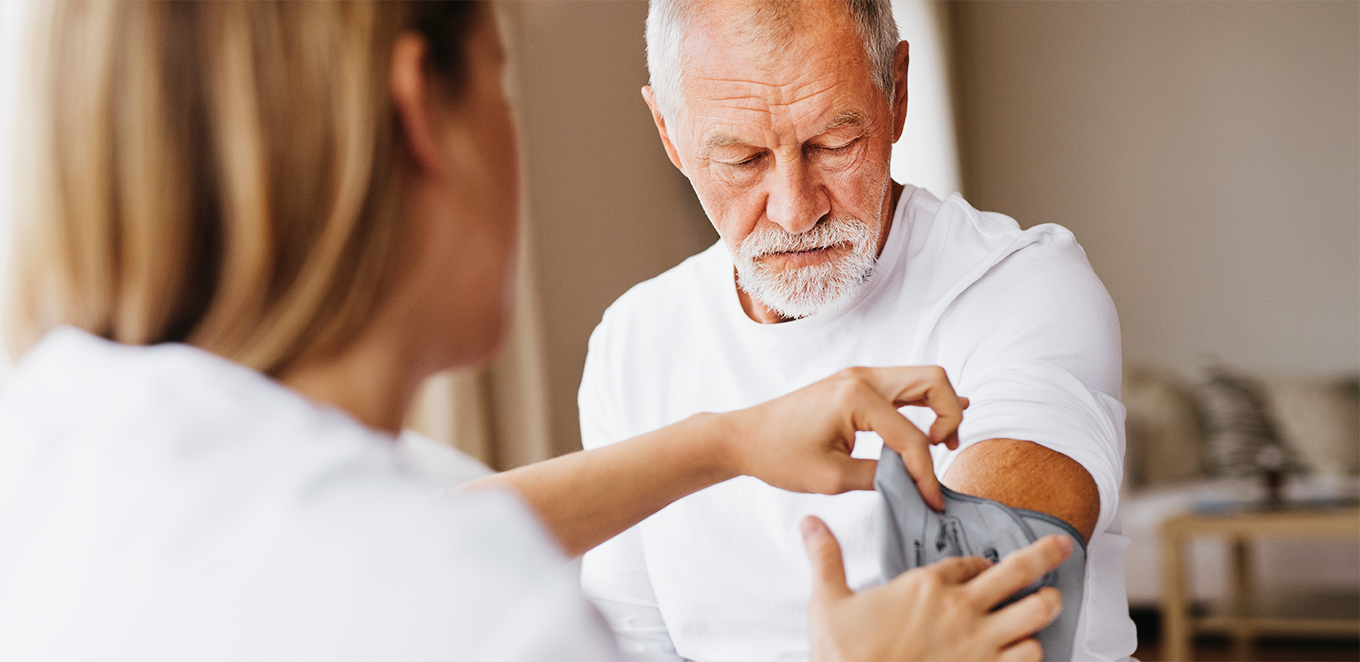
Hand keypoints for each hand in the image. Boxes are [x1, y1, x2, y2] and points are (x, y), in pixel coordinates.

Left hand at [721, 366, 967, 509]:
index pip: (912, 437)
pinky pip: (902, 387)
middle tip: (945, 450)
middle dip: (950, 416)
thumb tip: (913, 483)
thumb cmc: (778, 455)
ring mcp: (859, 377)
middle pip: (934, 381)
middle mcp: (862, 377)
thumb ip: (880, 477)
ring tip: (942, 442)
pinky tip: (938, 422)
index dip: (927, 473)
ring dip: (940, 407)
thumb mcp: (833, 477)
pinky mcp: (855, 386)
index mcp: (857, 397)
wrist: (743, 438)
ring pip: (922, 379)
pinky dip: (924, 403)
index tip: (932, 501)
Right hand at [801, 516, 1068, 661]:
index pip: (969, 562)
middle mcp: (961, 608)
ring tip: (1049, 603)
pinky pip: (1030, 657)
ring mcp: (980, 643)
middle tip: (1064, 547)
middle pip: (1019, 572)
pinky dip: (1033, 651)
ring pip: (1036, 614)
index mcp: (926, 585)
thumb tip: (809, 522)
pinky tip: (1028, 649)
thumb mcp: (827, 601)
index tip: (982, 567)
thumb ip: (825, 557)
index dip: (980, 563)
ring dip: (1044, 609)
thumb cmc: (843, 655)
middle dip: (1046, 555)